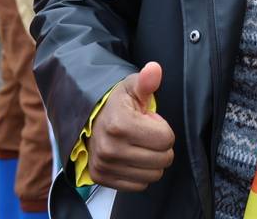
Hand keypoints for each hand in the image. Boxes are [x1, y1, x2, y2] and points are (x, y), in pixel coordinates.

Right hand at [87, 62, 174, 191]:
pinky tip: (131, 158)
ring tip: (138, 145)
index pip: (166, 139)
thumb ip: (147, 81)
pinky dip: (140, 173)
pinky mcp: (101, 178)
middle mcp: (110, 148)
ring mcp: (104, 166)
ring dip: (152, 161)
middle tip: (145, 135)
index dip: (163, 129)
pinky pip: (139, 186)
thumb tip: (154, 69)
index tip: (149, 122)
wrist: (90, 121)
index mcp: (120, 124)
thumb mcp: (132, 87)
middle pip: (163, 159)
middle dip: (161, 146)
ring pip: (153, 175)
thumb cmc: (118, 103)